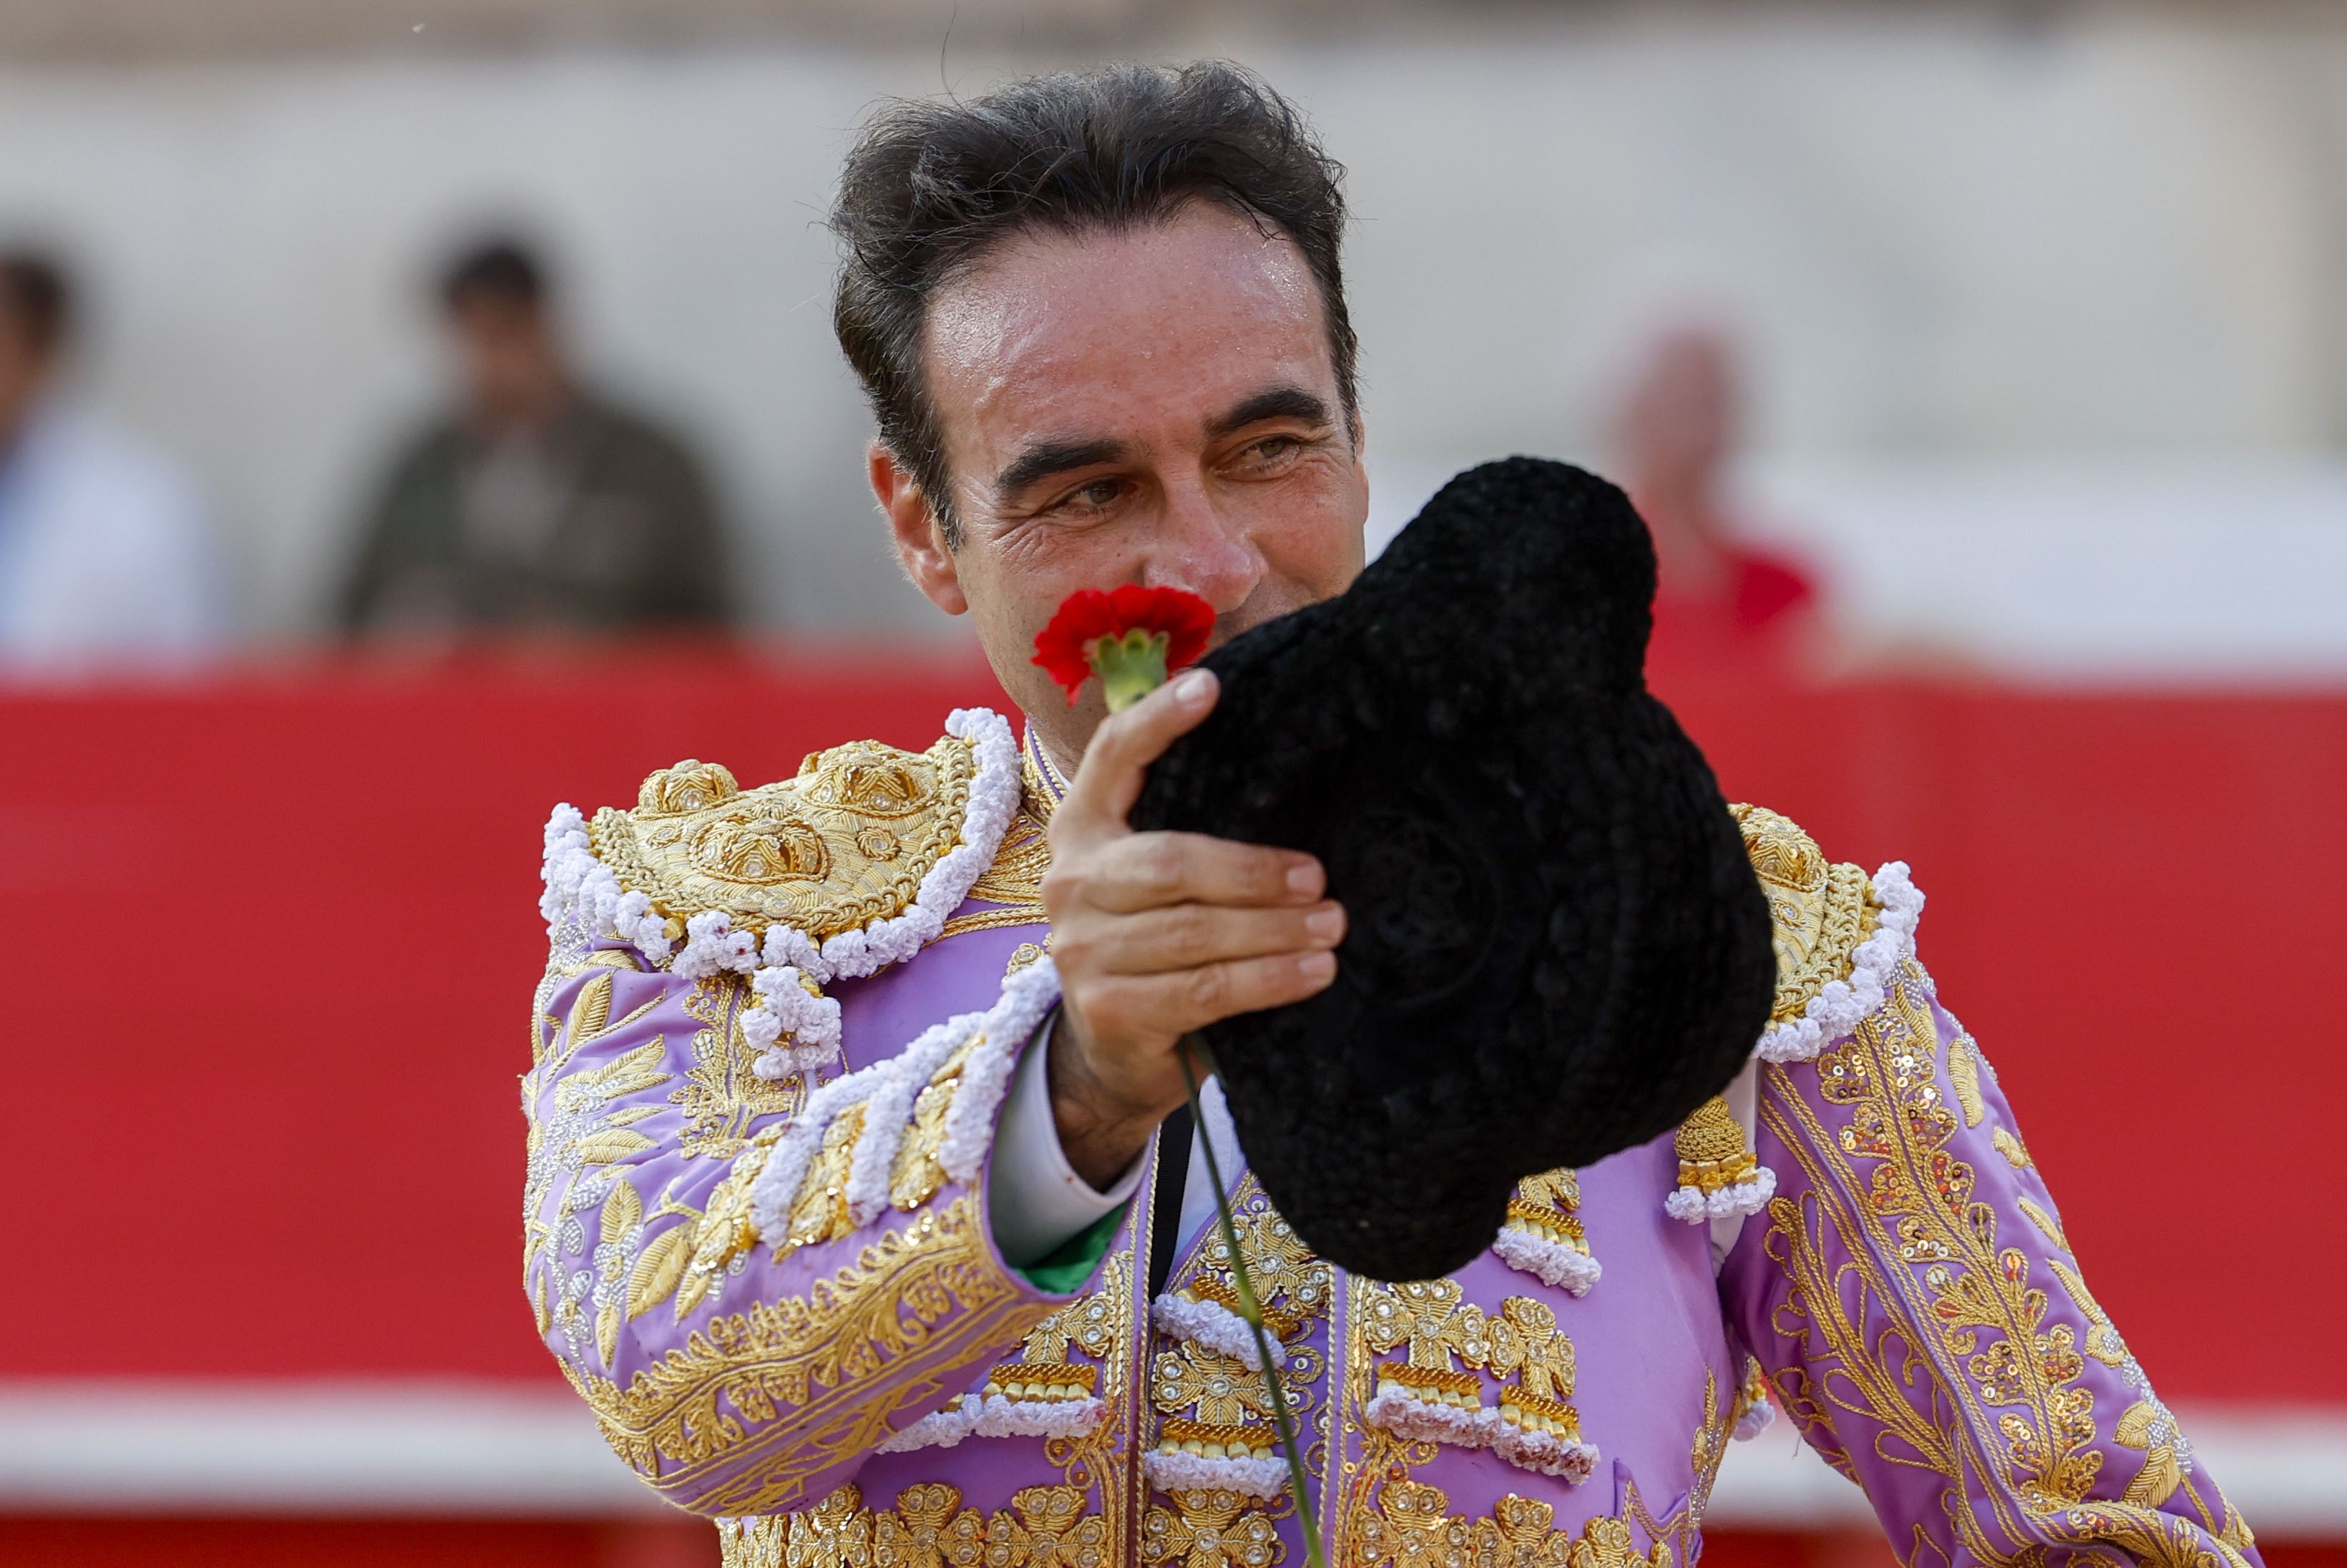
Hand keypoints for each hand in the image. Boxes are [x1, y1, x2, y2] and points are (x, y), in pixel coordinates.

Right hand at [1041, 668, 1344, 1187]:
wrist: (1110, 1053)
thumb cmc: (1156, 947)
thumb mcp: (1158, 880)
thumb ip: (1192, 832)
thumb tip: (1296, 785)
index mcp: (1082, 828)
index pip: (1112, 757)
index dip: (1158, 719)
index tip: (1213, 684)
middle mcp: (1071, 882)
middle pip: (1172, 863)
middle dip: (1255, 871)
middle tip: (1319, 878)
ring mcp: (1081, 949)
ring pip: (1195, 932)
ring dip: (1275, 931)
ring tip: (1333, 927)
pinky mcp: (1107, 1008)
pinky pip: (1204, 988)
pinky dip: (1268, 980)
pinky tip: (1314, 973)